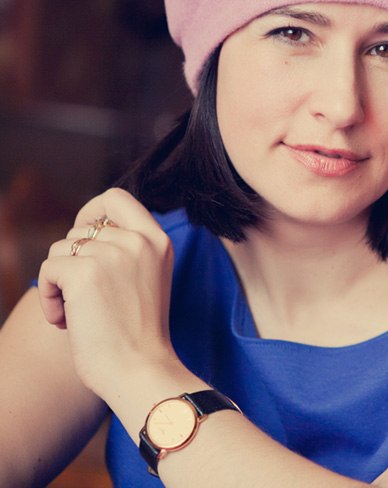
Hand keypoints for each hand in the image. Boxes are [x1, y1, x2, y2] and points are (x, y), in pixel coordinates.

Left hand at [36, 188, 176, 399]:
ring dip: (59, 283)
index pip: (116, 198)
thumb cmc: (138, 335)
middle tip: (85, 299)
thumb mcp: (146, 279)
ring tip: (78, 314)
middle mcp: (139, 240)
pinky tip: (66, 322)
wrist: (140, 369)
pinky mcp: (85, 271)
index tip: (84, 241)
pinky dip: (48, 298)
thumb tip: (84, 229)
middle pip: (80, 228)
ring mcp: (114, 253)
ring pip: (60, 249)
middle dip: (72, 262)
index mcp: (159, 241)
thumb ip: (126, 250)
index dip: (91, 212)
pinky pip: (47, 270)